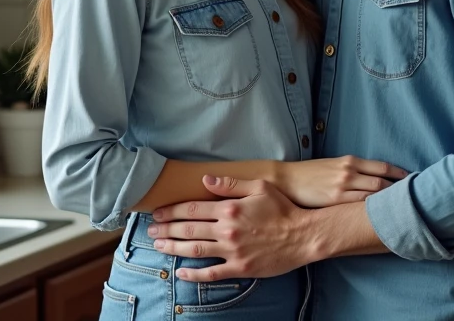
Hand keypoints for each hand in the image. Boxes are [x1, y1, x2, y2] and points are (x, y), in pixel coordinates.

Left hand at [147, 175, 314, 281]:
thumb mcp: (259, 187)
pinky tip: (181, 273)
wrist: (303, 235)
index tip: (158, 214)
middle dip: (166, 230)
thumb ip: (231, 183)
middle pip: (188, 229)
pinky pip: (211, 273)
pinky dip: (194, 275)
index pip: (193, 208)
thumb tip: (206, 178)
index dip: (172, 211)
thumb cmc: (283, 209)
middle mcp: (227, 229)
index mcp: (230, 208)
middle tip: (151, 231)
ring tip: (158, 247)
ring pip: (194, 250)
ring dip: (173, 248)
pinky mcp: (240, 268)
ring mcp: (232, 251)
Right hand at [275, 156, 407, 207]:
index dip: (398, 173)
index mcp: (349, 161)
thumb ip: (351, 170)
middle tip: (413, 197)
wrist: (287, 180)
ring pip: (373, 193)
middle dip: (399, 189)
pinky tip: (380, 215)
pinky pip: (359, 205)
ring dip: (388, 200)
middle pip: (382, 181)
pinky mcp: (335, 200)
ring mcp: (342, 186)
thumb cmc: (310, 174)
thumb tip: (369, 178)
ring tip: (402, 208)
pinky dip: (372, 209)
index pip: (381, 167)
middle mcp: (349, 171)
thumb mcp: (332, 166)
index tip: (412, 179)